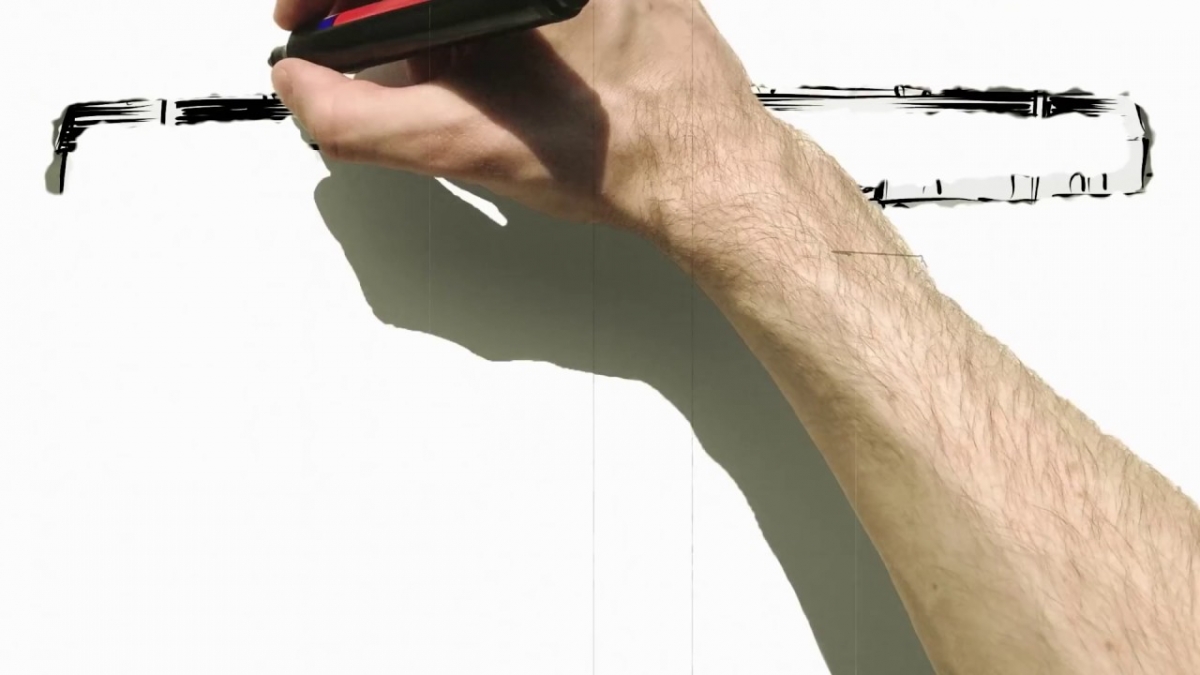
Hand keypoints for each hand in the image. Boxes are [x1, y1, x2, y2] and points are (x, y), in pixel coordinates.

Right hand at [270, 0, 790, 239]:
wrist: (706, 170)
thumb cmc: (622, 155)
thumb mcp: (469, 146)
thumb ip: (362, 122)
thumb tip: (307, 90)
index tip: (305, 15)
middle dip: (384, 8)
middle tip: (355, 42)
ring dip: (433, 13)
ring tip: (428, 56)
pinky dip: (485, 14)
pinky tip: (487, 50)